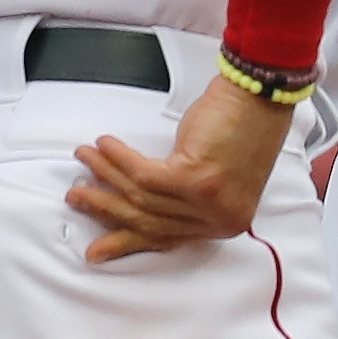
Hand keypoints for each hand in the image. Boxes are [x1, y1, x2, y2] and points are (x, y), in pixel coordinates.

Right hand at [65, 76, 293, 262]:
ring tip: (85, 159)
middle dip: (107, 208)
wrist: (259, 93)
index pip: (167, 238)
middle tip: (78, 197)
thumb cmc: (241, 125)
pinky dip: (119, 159)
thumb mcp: (212, 173)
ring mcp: (209, 202)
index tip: (99, 245)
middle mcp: (220, 219)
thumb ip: (182, 198)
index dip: (127, 238)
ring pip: (142, 196)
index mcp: (226, 222)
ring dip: (107, 175)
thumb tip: (132, 205)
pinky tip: (104, 146)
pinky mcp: (196, 180)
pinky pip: (143, 174)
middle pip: (149, 220)